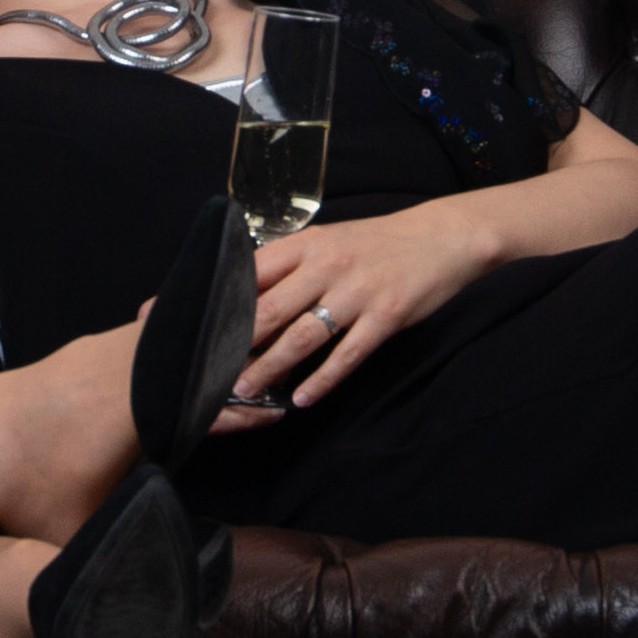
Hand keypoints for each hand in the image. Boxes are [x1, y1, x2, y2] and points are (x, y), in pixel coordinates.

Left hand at [231, 209, 493, 415]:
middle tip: (210, 369)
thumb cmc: (375, 244)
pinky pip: (348, 355)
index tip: (198, 326)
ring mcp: (358, 292)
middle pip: (270, 309)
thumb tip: (243, 296)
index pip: (251, 273)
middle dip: (237, 344)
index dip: (221, 302)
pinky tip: (303, 399)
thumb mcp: (329, 242)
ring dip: (271, 367)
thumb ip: (290, 266)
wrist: (440, 238)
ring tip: (246, 389)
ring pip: (303, 336)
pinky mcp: (386, 316)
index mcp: (307, 244)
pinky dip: (323, 380)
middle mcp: (328, 265)